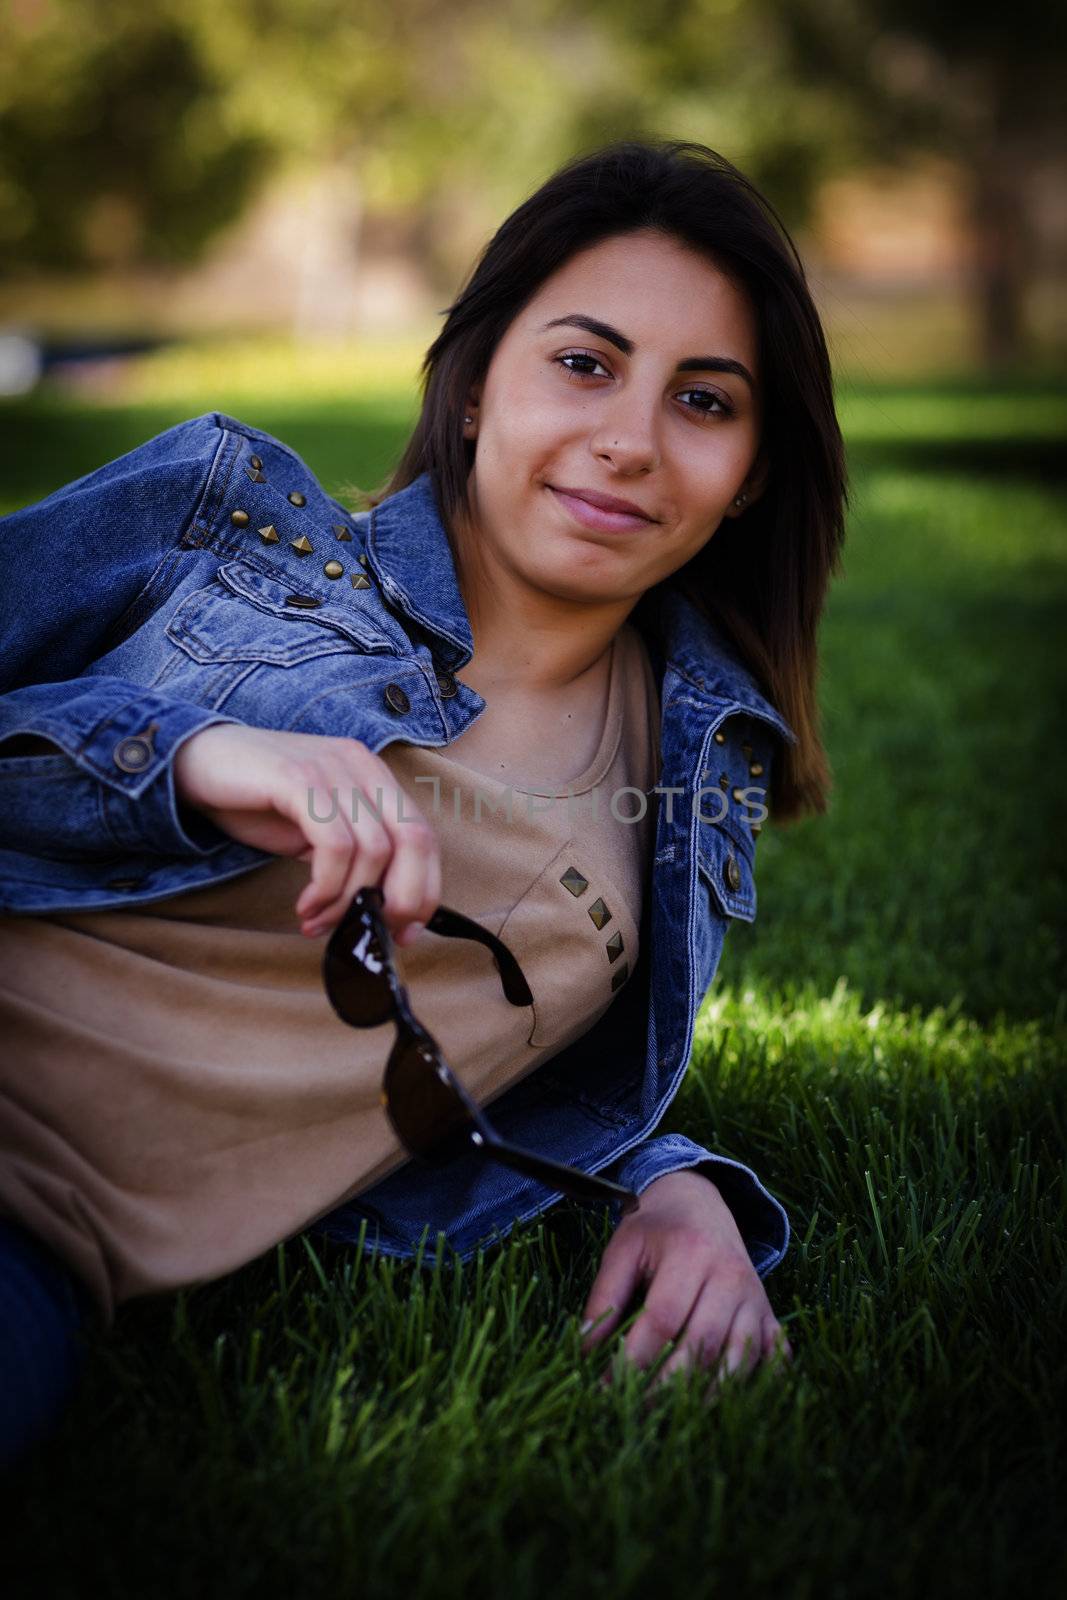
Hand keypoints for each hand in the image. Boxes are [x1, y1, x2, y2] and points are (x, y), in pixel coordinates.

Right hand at [173, 724, 440, 943]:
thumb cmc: (256, 802)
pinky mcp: (299, 778)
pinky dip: (326, 886)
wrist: (194, 763)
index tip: (405, 933)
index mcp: (375, 778)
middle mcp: (362, 767)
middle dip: (400, 899)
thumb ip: (353, 858)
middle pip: (414, 840)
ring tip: (316, 921)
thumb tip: (383, 912)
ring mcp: (332, 768)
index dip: (424, 891)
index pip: (425, 838)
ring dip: (347, 901)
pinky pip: (334, 844)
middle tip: (369, 931)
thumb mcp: (317, 832)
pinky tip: (305, 905)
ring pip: (373, 850)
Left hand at [579, 1169, 792, 1398]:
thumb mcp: (623, 1249)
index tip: (606, 1388)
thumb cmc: (655, 1229)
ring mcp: (755, 1298)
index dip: (634, 1358)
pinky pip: (772, 1359)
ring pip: (739, 1359)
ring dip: (706, 1396)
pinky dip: (755, 1386)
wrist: (699, 1201)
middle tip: (635, 1412)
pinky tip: (726, 1409)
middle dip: (667, 1386)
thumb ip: (604, 1296)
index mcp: (690, 1253)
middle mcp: (730, 1276)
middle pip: (702, 1344)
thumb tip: (585, 1351)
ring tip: (672, 1421)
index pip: (663, 1318)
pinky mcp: (769, 1315)